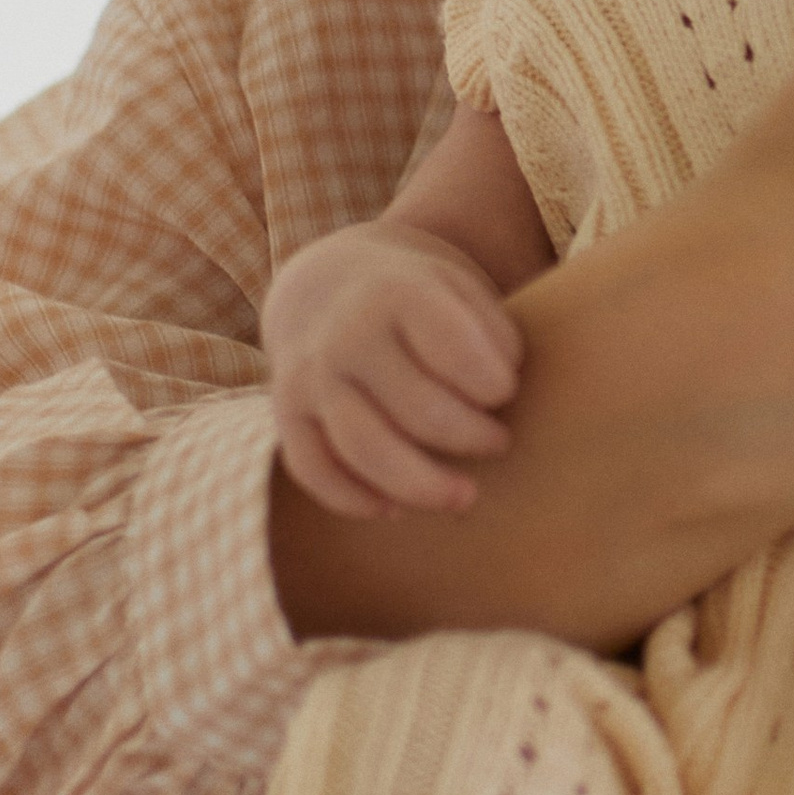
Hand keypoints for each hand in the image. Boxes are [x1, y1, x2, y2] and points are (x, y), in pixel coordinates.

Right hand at [263, 225, 523, 515]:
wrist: (328, 286)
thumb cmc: (416, 302)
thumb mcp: (460, 289)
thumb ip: (492, 337)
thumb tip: (501, 401)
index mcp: (397, 293)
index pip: (455, 352)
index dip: (494, 384)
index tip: (506, 391)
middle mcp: (346, 334)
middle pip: (418, 411)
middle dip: (472, 437)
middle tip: (498, 442)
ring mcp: (310, 377)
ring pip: (363, 450)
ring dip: (422, 487)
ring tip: (463, 497)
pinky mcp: (287, 415)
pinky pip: (313, 471)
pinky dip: (355, 500)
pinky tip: (395, 508)